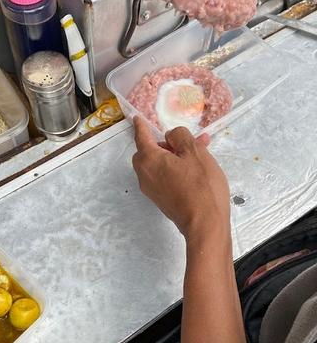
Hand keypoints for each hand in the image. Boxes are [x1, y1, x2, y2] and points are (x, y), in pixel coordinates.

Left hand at [132, 117, 230, 242]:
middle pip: (149, 152)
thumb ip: (180, 137)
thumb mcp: (195, 152)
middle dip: (165, 144)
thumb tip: (171, 136)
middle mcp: (145, 175)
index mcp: (149, 159)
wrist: (204, 223)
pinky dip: (174, 169)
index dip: (141, 126)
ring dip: (173, 157)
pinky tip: (194, 169)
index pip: (141, 137)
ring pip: (158, 165)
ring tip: (199, 154)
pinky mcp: (161, 200)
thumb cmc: (201, 186)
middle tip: (187, 142)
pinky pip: (163, 177)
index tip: (137, 119)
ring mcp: (152, 190)